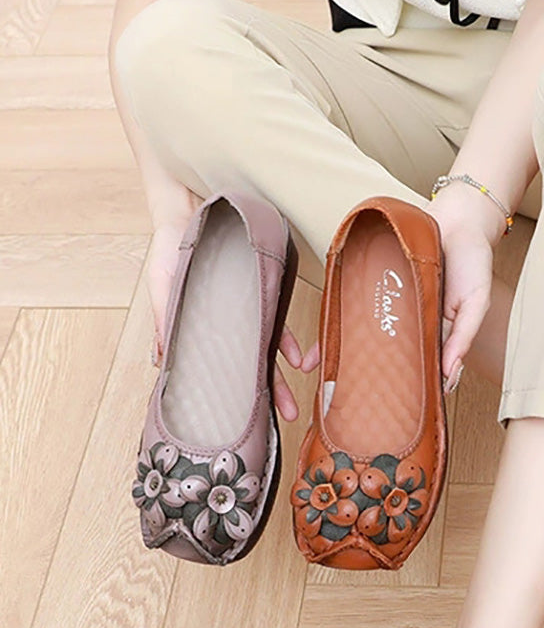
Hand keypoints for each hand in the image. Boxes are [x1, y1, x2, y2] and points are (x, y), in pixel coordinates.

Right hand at [146, 209, 304, 421]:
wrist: (191, 208)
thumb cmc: (170, 249)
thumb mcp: (163, 287)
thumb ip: (166, 323)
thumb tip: (163, 363)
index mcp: (204, 332)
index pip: (223, 370)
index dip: (238, 394)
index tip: (248, 419)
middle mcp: (228, 329)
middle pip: (251, 368)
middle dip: (270, 394)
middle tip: (287, 417)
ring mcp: (245, 314)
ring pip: (268, 352)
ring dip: (284, 375)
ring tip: (297, 400)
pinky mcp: (261, 294)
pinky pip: (278, 323)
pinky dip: (288, 342)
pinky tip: (297, 358)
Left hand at [294, 191, 500, 396]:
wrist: (460, 218)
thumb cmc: (473, 262)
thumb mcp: (476, 303)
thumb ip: (463, 337)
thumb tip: (449, 374)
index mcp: (432, 334)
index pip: (417, 370)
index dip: (405, 391)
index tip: (391, 416)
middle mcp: (408, 323)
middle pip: (385, 357)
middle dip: (367, 381)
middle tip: (349, 408)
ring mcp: (389, 304)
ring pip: (365, 336)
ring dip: (346, 358)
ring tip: (326, 384)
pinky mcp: (375, 282)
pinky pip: (353, 304)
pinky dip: (338, 324)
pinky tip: (321, 348)